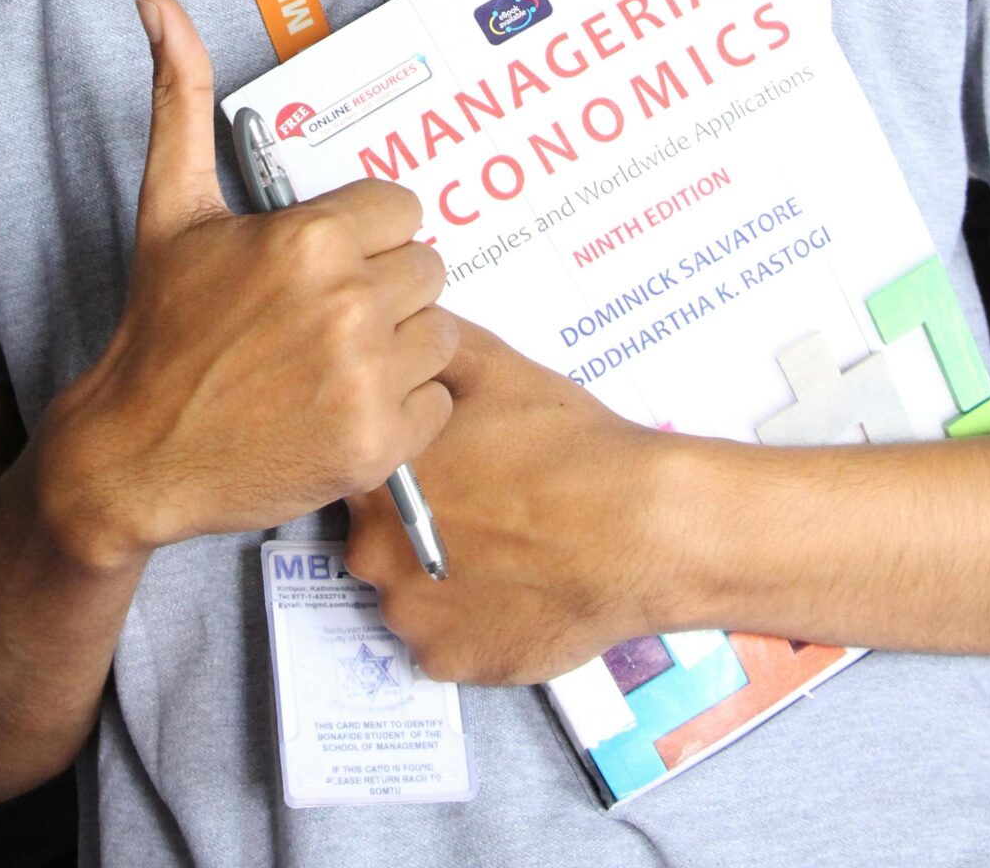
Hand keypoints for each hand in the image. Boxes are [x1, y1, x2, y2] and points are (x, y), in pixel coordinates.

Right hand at [35, 0, 458, 568]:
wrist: (135, 454)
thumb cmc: (160, 327)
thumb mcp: (171, 206)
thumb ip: (179, 98)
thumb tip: (158, 2)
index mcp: (312, 237)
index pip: (403, 207)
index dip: (366, 232)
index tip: (323, 262)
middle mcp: (348, 301)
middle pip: (427, 267)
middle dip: (385, 286)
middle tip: (326, 316)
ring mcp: (366, 377)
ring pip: (440, 333)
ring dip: (399, 347)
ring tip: (333, 361)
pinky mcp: (378, 446)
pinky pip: (439, 402)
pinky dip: (403, 410)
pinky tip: (343, 407)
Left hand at [345, 321, 680, 682]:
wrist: (636, 527)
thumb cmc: (564, 443)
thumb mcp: (492, 364)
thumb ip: (431, 345)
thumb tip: (402, 325)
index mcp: (376, 476)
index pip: (354, 466)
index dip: (396, 462)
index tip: (439, 462)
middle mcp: (374, 553)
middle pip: (376, 534)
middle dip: (414, 520)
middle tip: (480, 502)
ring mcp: (408, 617)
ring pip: (407, 592)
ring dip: (438, 575)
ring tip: (502, 547)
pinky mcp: (449, 665)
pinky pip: (442, 642)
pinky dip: (469, 621)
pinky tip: (512, 588)